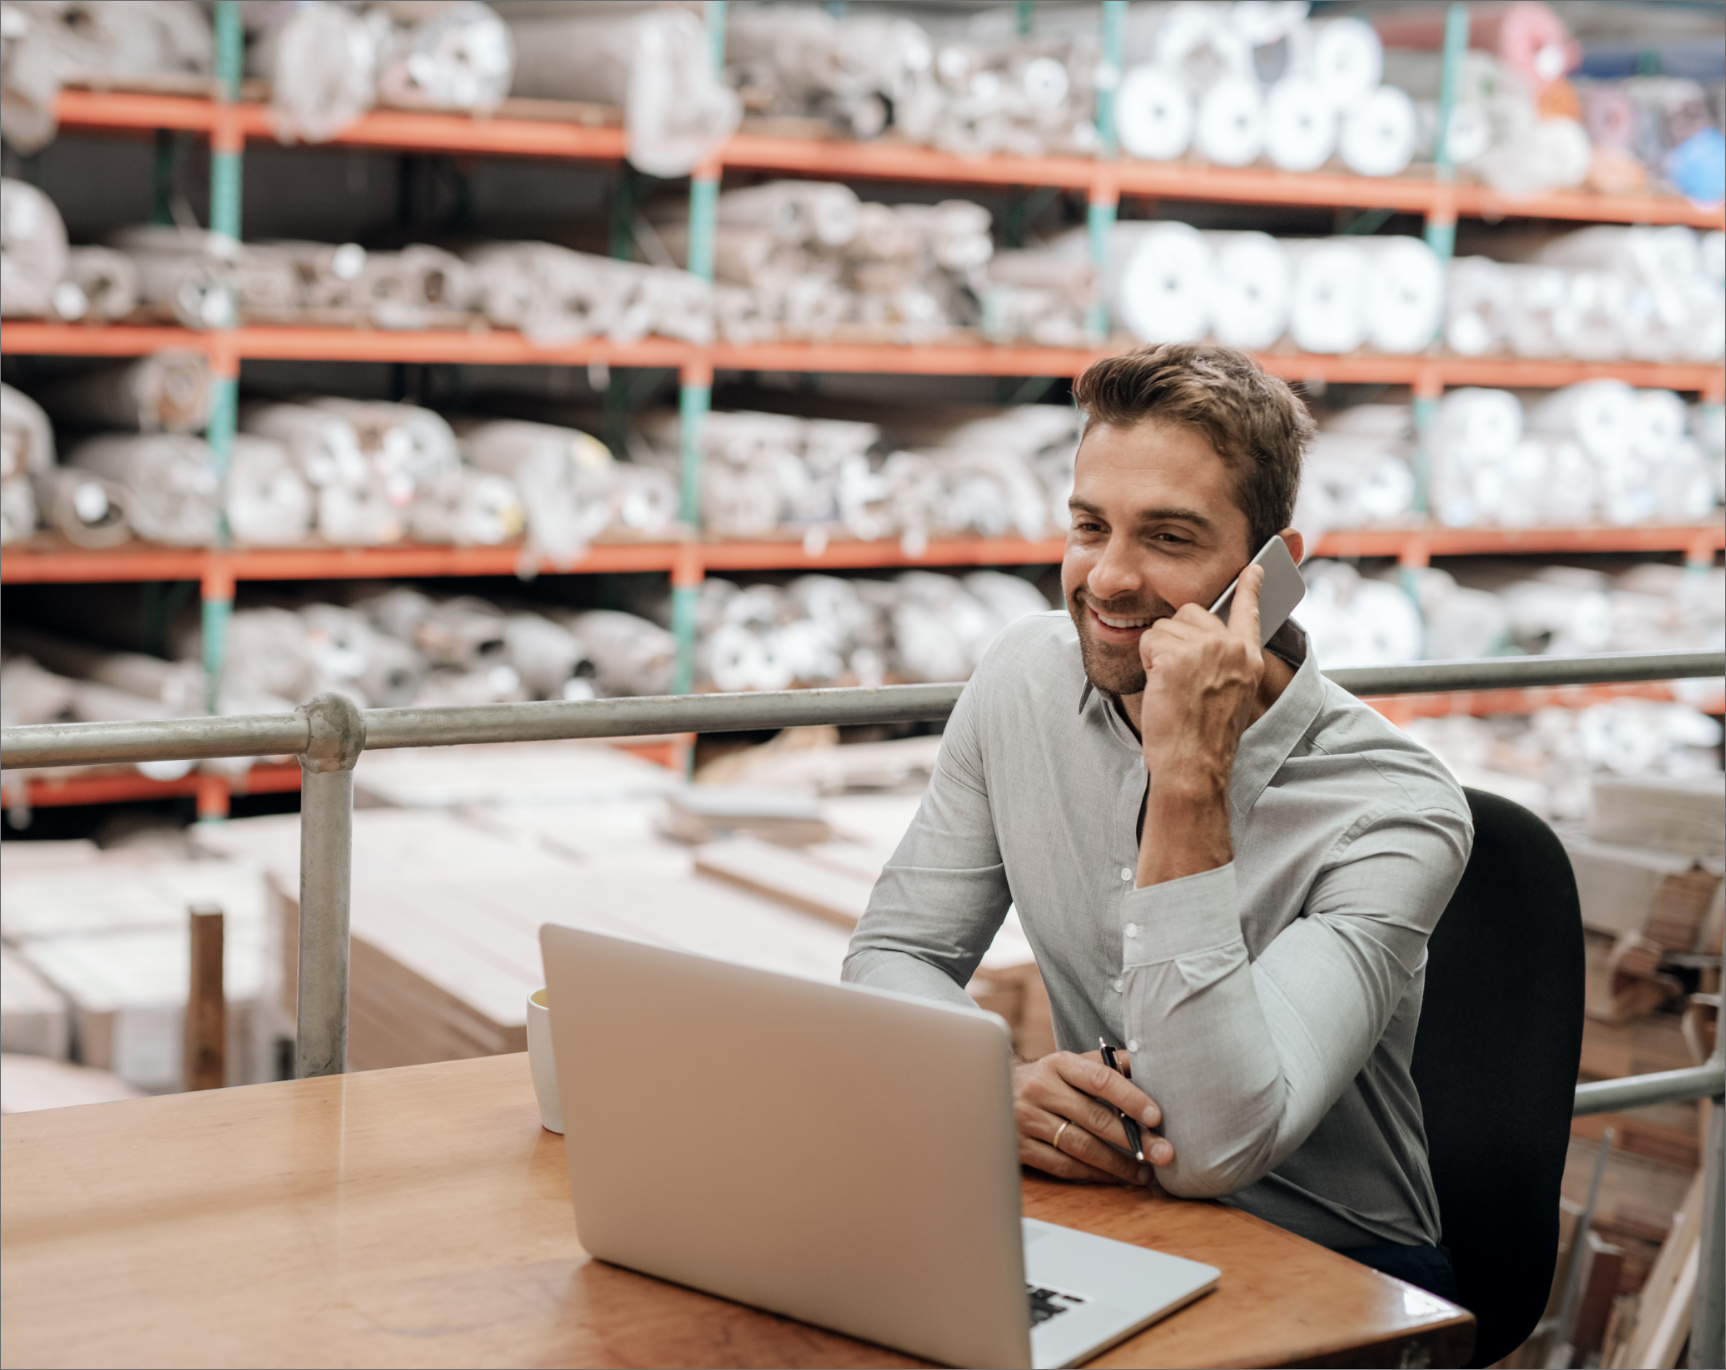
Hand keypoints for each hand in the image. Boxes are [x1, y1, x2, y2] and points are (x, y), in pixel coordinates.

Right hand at [1013, 1049, 1173, 1184]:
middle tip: (1164, 1153)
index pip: (1100, 1079)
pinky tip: (1112, 1177)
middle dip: (1134, 1139)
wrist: (990, 1089)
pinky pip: (1063, 1166)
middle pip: (1094, 1117)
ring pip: (1081, 1146)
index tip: (1157, 1117)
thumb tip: (1150, 1065)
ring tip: (1144, 1172)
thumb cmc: (1046, 1079)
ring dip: (1118, 1163)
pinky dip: (1092, 1174)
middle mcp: (1040, 1090)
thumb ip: (1107, 1065)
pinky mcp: (1020, 1147)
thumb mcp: (1070, 1063)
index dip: (1131, 1098)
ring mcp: (1027, 1120)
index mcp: (1058, 1064)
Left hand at [1136, 563, 1264, 783]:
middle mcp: (1231, 647)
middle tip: (1178, 678)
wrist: (1193, 764)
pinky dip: (1146, 662)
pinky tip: (1161, 687)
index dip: (1250, 588)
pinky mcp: (1177, 655)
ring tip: (1171, 687)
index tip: (1254, 568)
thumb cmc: (1205, 739)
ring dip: (1158, 654)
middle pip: (1191, 612)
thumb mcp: (1231, 696)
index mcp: (1248, 658)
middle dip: (1174, 638)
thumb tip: (1205, 642)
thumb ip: (1225, 663)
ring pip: (1164, 627)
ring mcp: (1205, 649)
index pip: (1250, 612)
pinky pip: (1148, 640)